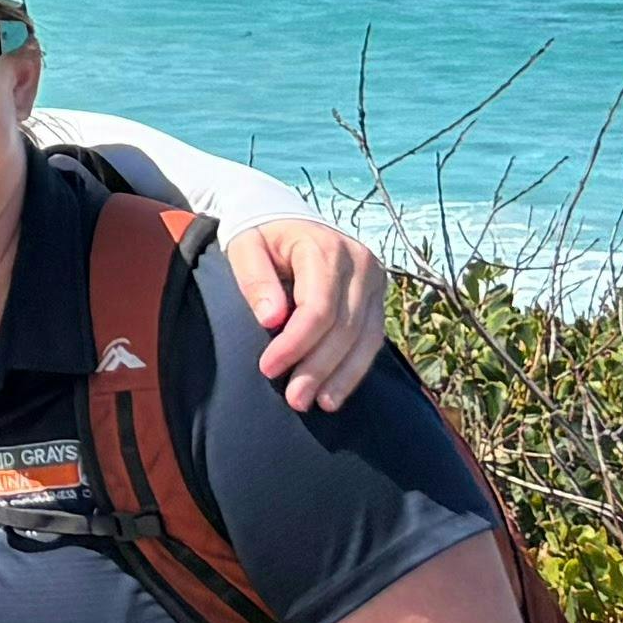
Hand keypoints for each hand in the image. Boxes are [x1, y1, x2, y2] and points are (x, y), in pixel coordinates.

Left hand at [229, 219, 392, 414]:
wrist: (287, 218)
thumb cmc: (261, 236)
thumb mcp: (244, 246)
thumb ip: (255, 279)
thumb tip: (271, 319)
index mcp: (325, 248)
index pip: (317, 307)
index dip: (295, 343)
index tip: (268, 368)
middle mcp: (360, 263)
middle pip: (344, 327)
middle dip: (318, 367)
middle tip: (294, 399)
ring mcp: (374, 280)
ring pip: (365, 338)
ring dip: (341, 376)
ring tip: (319, 404)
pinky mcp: (378, 298)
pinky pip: (373, 339)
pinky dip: (355, 368)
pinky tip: (337, 392)